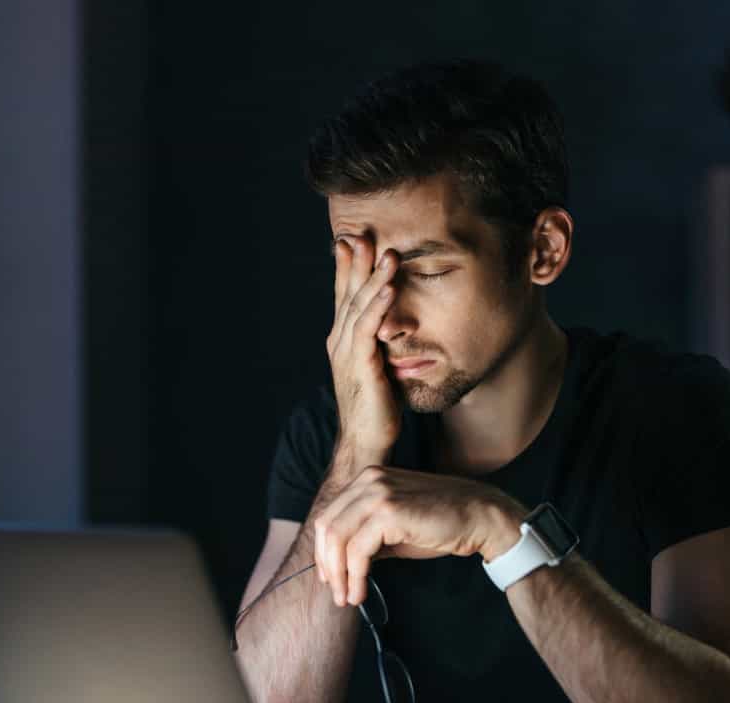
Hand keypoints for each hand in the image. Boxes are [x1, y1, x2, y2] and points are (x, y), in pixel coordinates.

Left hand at [313, 467, 527, 606]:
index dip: (324, 550)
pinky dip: (355, 575)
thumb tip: (341, 563)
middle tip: (336, 592)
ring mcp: (378, 493)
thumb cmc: (442, 524)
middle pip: (326, 526)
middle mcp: (369, 480)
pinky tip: (360, 591)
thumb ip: (366, 537)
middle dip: (327, 564)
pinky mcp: (389, 512)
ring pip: (337, 539)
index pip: (330, 515)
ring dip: (339, 574)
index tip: (331, 577)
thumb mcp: (395, 528)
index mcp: (368, 479)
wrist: (480, 517)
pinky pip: (357, 549)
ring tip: (348, 597)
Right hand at [328, 236, 401, 462]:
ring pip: (358, 308)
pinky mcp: (361, 367)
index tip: (351, 241)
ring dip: (373, 278)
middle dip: (357, 264)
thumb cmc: (375, 408)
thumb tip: (390, 324)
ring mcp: (347, 354)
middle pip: (348, 295)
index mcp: (342, 341)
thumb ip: (378, 343)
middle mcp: (339, 343)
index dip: (347, 268)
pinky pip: (368, 331)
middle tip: (364, 234)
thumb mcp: (376, 367)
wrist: (365, 441)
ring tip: (387, 253)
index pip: (344, 297)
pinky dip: (378, 307)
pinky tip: (388, 289)